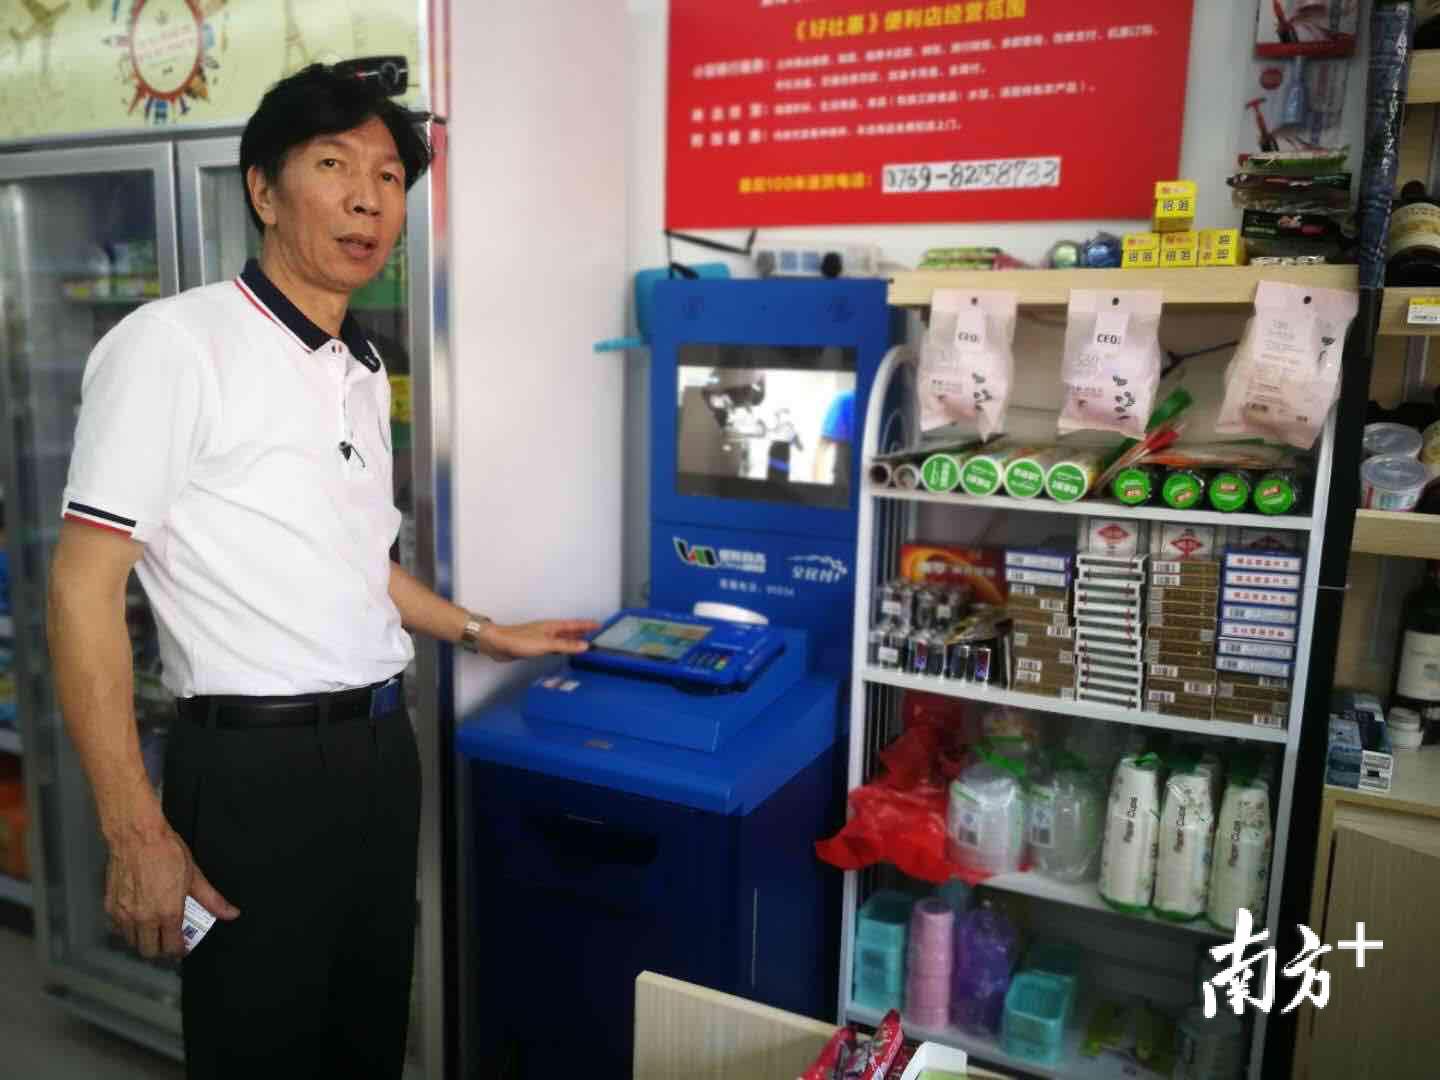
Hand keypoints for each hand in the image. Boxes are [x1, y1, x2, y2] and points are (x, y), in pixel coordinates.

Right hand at [105, 824, 238, 958]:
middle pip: (149, 951)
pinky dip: (126, 929)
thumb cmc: (167, 852)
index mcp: (168, 913)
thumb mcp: (195, 876)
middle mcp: (144, 918)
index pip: (172, 947)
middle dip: (161, 949)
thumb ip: (212, 899)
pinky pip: (117, 929)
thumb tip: (231, 913)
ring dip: (143, 940)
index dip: (179, 950)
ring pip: (132, 942)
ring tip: (153, 928)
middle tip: (168, 938)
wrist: (137, 836)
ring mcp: (124, 914)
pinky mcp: (109, 907)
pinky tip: (136, 919)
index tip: (182, 946)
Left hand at [478, 619, 599, 661]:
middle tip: (596, 635)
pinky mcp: (536, 646)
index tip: (600, 625)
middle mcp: (550, 630)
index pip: (575, 624)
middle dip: (583, 632)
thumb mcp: (547, 644)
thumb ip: (566, 645)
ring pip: (563, 638)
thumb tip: (585, 645)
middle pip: (570, 631)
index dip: (588, 625)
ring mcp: (543, 638)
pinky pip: (555, 646)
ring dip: (573, 640)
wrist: (498, 644)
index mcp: (553, 626)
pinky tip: (564, 652)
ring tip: (584, 643)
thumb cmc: (520, 641)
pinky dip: (563, 648)